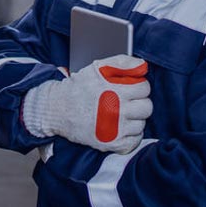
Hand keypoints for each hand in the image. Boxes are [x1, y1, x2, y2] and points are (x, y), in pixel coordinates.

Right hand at [22, 55, 151, 153]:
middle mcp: (117, 111)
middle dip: (138, 102)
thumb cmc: (78, 87)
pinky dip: (130, 135)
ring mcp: (115, 130)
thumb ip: (122, 63)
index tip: (129, 88)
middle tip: (126, 101)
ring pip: (141, 124)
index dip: (138, 86)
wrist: (58, 109)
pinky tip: (120, 127)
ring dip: (134, 119)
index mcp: (116, 91)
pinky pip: (134, 141)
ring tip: (120, 114)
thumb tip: (143, 66)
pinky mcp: (111, 144)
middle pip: (147, 107)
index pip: (144, 88)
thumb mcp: (98, 67)